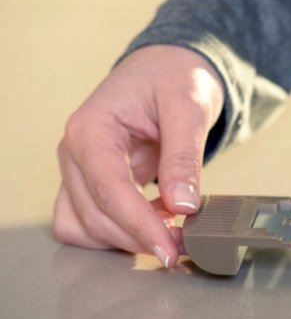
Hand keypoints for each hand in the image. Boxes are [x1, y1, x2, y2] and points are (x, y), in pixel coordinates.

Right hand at [53, 44, 224, 266]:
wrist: (166, 68)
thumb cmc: (173, 78)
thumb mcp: (188, 108)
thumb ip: (183, 156)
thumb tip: (183, 205)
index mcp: (92, 128)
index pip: (109, 189)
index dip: (139, 225)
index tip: (169, 249)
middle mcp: (75, 151)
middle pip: (95, 215)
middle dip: (138, 237)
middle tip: (183, 246)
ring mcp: (79, 168)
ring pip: (85, 226)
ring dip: (124, 239)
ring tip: (169, 231)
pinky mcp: (91, 180)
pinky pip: (91, 220)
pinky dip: (119, 231)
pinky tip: (154, 220)